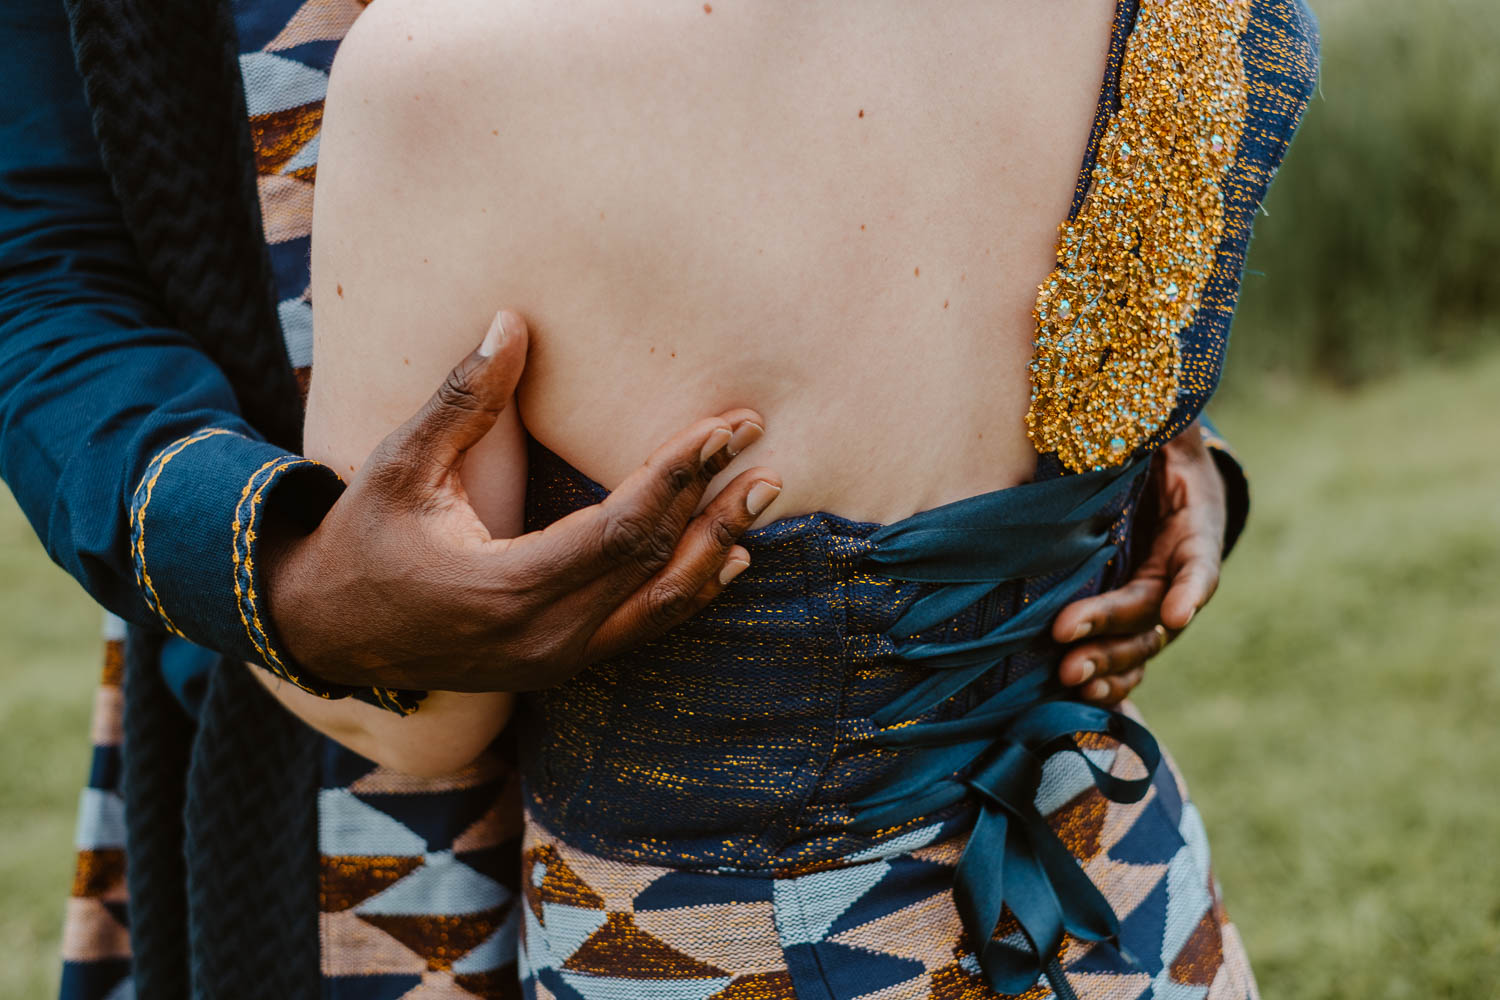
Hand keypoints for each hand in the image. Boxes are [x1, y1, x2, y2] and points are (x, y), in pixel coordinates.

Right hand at [264, 311, 780, 691]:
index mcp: (503, 588)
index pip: (619, 531)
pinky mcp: (561, 664)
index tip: (722, 428)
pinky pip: (642, 630)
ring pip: (660, 609)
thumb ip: (462, 399)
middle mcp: (542, 637)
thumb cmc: (361, 540)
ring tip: (761, 498)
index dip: (676, 476)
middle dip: (713, 504)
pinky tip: (726, 559)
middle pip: (654, 568)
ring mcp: (556, 660)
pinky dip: (688, 592)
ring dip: (716, 550)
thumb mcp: (398, 465)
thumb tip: (512, 321)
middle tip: (761, 450)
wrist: (329, 633)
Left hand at [1051, 422, 1227, 705]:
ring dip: (1107, 664)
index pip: (1199, 563)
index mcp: (1196, 525)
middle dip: (1113, 631)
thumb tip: (1118, 391)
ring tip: (1070, 677)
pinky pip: (1129, 653)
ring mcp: (1162, 597)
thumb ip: (1140, 421)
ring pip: (1142, 643)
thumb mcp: (1157, 427)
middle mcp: (1183, 569)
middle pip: (1155, 612)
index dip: (1191, 589)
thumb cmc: (1155, 442)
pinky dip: (1109, 676)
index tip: (1180, 610)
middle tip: (1068, 646)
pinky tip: (1080, 694)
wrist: (1164, 465)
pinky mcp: (1137, 614)